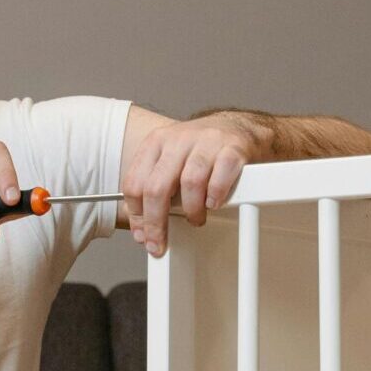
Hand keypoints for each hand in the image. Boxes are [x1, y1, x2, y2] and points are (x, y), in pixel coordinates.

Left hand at [120, 114, 262, 256]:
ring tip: (195, 218)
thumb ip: (152, 190)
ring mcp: (206, 142)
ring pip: (190, 183)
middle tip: (160, 242)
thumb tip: (142, 229)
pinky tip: (213, 204)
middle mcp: (178, 140)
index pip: (134, 183)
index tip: (142, 235)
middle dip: (156, 222)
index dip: (136, 216)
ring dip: (191, 210)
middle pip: (157, 187)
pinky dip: (215, 196)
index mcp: (155, 143)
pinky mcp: (233, 148)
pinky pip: (220, 178)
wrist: (236, 128)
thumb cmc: (199, 152)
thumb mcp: (169, 163)